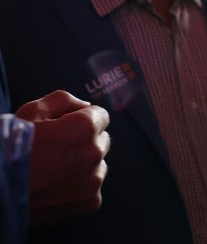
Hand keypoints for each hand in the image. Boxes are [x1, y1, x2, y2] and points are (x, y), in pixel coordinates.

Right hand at [16, 90, 110, 226]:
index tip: (65, 128)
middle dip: (84, 141)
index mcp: (84, 128)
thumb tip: (85, 105)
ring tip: (54, 170)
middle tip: (56, 150)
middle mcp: (95, 152)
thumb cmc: (11, 150)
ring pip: (97, 164)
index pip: (101, 115)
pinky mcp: (90, 201)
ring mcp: (94, 179)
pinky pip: (92, 188)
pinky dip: (79, 188)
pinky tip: (57, 187)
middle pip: (101, 140)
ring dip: (82, 165)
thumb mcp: (30, 112)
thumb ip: (63, 100)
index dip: (81, 119)